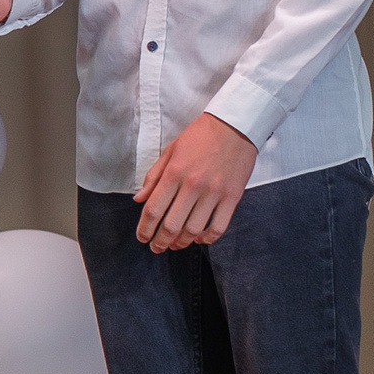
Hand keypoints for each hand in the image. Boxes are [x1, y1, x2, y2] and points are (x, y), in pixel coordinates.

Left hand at [134, 116, 257, 251]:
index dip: (145, 229)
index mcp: (174, 172)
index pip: (153, 209)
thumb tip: (139, 200)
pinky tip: (200, 239)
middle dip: (160, 241)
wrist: (235, 125)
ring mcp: (214, 193)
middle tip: (156, 248)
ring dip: (182, 242)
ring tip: (175, 245)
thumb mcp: (171, 150)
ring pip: (194, 229)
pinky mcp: (232, 197)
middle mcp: (193, 185)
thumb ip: (154, 176)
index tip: (142, 238)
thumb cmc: (200, 136)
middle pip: (171, 225)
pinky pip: (219, 227)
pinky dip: (207, 238)